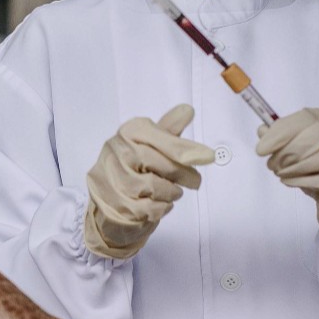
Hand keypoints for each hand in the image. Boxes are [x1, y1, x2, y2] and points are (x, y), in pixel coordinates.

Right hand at [84, 104, 214, 258]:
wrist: (109, 207)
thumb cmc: (134, 171)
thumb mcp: (150, 146)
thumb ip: (169, 131)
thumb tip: (187, 109)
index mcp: (127, 133)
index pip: (158, 137)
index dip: (183, 147)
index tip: (208, 156)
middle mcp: (115, 153)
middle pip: (156, 161)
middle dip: (182, 173)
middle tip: (195, 181)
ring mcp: (112, 181)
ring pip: (153, 186)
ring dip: (170, 193)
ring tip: (170, 192)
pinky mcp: (115, 206)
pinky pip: (148, 208)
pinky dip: (161, 208)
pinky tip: (158, 204)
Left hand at [256, 107, 318, 253]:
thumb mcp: (301, 148)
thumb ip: (283, 138)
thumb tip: (263, 131)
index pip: (305, 118)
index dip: (280, 132)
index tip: (262, 148)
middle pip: (316, 135)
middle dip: (287, 152)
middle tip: (272, 164)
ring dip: (295, 167)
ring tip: (281, 173)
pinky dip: (303, 181)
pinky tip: (290, 182)